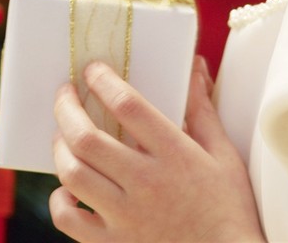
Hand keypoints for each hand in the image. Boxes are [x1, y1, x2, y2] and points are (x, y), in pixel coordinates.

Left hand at [49, 56, 264, 242]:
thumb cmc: (228, 210)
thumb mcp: (223, 155)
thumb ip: (202, 110)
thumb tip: (194, 67)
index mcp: (175, 155)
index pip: (127, 106)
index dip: (103, 81)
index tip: (92, 70)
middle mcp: (146, 183)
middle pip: (87, 138)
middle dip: (66, 108)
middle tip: (64, 94)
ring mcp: (126, 217)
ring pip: (73, 173)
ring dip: (60, 147)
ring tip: (62, 134)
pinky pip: (69, 220)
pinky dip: (59, 201)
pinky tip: (66, 188)